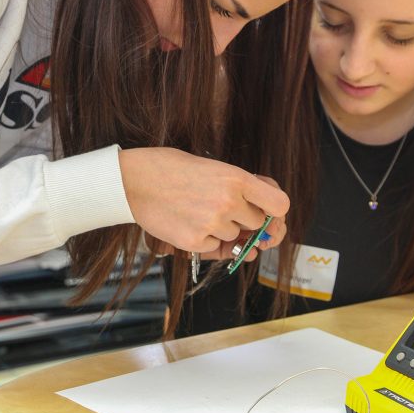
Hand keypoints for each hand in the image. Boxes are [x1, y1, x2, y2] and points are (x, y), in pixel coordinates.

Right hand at [120, 148, 288, 254]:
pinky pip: (213, 247)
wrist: (133, 180)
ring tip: (196, 209)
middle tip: (220, 206)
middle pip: (257, 224)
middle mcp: (229, 202)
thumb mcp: (213, 165)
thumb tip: (266, 202)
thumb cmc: (170, 167)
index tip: (266, 212)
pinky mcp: (195, 242)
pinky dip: (204, 239)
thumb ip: (241, 184)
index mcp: (237, 178)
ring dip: (222, 229)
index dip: (275, 211)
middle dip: (244, 219)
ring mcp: (212, 224)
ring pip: (234, 236)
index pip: (280, 204)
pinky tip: (186, 221)